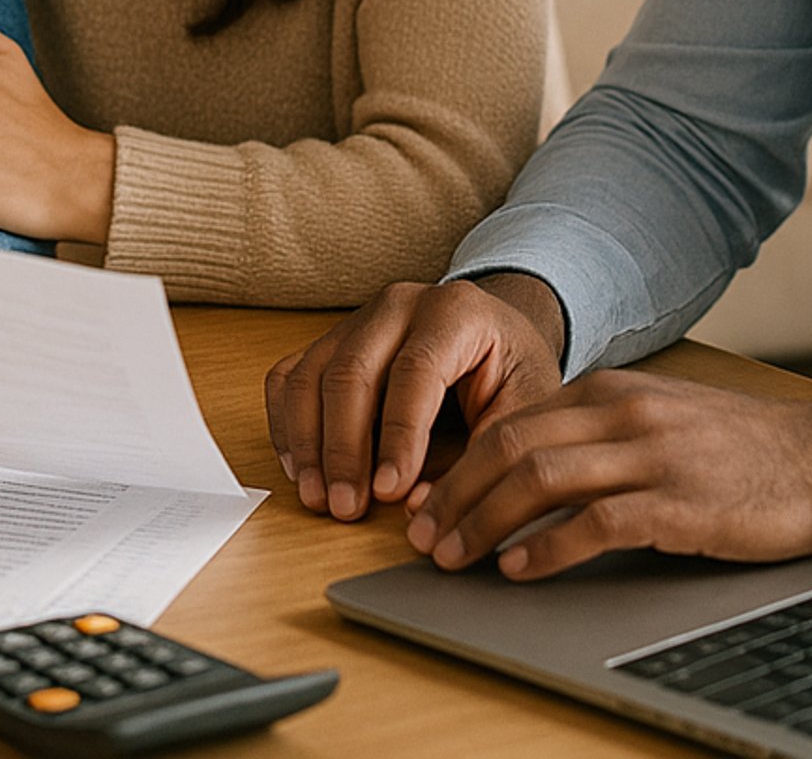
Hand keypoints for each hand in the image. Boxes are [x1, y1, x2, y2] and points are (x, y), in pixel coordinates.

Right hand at [264, 275, 564, 521]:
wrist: (496, 335)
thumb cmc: (510, 374)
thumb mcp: (525, 408)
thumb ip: (481, 456)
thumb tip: (417, 507)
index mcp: (455, 311)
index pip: (416, 370)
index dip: (399, 435)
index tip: (390, 492)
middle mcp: (399, 304)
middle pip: (353, 370)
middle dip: (344, 447)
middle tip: (345, 507)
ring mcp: (358, 318)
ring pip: (312, 374)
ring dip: (308, 442)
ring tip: (318, 497)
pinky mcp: (331, 341)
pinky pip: (289, 376)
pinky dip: (286, 424)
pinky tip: (300, 468)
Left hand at [403, 369, 811, 577]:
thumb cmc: (735, 447)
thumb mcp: (655, 417)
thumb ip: (594, 432)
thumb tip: (523, 467)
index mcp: (610, 391)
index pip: (511, 421)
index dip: (459, 463)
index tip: (427, 498)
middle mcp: (622, 414)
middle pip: (511, 445)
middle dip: (456, 492)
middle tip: (423, 533)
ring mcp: (651, 456)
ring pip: (540, 478)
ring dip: (485, 520)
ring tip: (454, 555)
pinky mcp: (680, 504)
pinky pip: (596, 522)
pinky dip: (548, 547)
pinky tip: (520, 568)